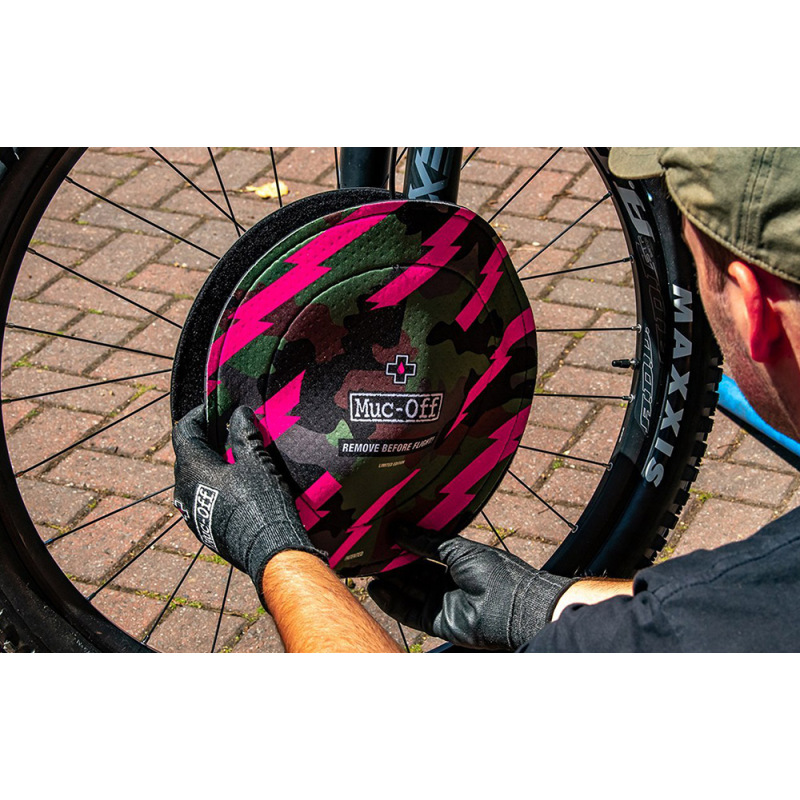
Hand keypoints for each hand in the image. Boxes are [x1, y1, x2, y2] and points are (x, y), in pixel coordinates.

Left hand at [172, 405, 326, 593]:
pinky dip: (214, 483)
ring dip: (212, 462)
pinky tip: (237, 485)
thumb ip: (244, 433)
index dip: (199, 414)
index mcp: (191, 468)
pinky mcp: (202, 527)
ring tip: (237, 456)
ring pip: (194, 476)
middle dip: (208, 438)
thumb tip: (240, 412)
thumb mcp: (256, 461)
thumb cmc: (260, 502)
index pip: (184, 430)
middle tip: (232, 429)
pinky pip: (201, 496)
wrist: (267, 551)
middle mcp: (183, 489)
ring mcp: (190, 511)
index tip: (219, 408)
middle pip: (188, 453)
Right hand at [367, 528, 575, 650]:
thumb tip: (401, 530)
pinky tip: (377, 588)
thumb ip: (429, 542)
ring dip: (389, 581)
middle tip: (370, 552)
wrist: (517, 608)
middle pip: (414, 572)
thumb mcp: (460, 550)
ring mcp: (443, 603)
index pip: (425, 551)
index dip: (406, 544)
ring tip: (367, 569)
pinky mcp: (439, 623)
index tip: (385, 535)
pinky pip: (410, 612)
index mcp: (459, 560)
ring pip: (409, 591)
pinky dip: (392, 602)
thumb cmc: (497, 572)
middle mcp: (449, 582)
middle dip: (393, 563)